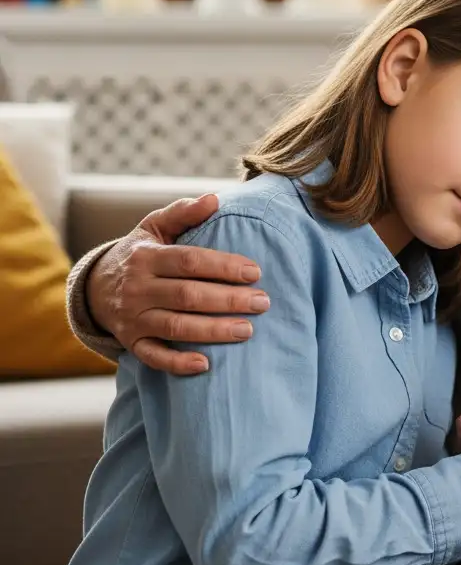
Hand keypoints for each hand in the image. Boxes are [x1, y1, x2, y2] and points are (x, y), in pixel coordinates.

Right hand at [87, 195, 268, 374]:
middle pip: (187, 296)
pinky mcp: (131, 342)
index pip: (190, 261)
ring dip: (213, 331)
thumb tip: (214, 199)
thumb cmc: (139, 253)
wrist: (94, 287)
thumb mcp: (154, 226)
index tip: (255, 272)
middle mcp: (137, 289)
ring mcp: (133, 318)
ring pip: (176, 327)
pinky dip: (177, 363)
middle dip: (228, 300)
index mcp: (147, 257)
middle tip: (263, 303)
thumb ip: (183, 212)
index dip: (224, 267)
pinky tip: (206, 365)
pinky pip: (153, 357)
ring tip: (248, 330)